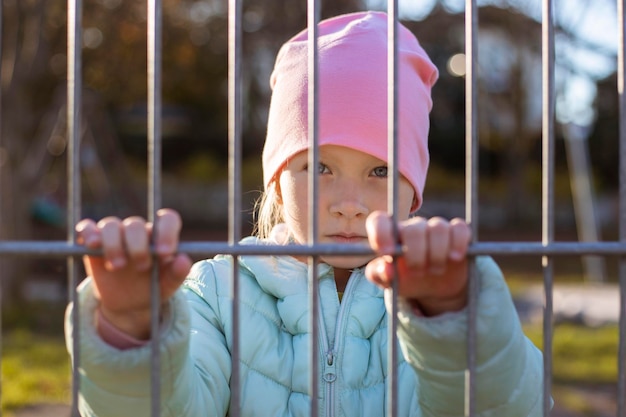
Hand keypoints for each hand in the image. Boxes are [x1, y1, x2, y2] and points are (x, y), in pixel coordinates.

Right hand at [76, 208, 191, 338]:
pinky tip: (92, 244)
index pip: (167, 219)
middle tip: (142, 267)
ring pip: (111, 225)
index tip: (164, 253)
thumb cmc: (154, 289)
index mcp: (160, 236)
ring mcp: (115, 236)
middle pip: (135, 224)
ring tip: (118, 266)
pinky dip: (88, 232)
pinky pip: (87, 228)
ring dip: (113, 244)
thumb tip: (184, 260)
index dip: (166, 232)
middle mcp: (137, 232)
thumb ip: (178, 273)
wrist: (130, 305)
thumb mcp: (168, 285)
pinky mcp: (93, 244)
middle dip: (138, 245)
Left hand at [365, 211, 470, 316]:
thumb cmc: (404, 278)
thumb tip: (386, 268)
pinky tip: (454, 258)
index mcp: (390, 235)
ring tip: (434, 270)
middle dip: (416, 255)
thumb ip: (378, 274)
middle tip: (417, 272)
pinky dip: (458, 242)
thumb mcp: (387, 281)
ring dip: (437, 254)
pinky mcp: (457, 233)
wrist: (432, 287)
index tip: (386, 252)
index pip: (380, 221)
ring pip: (438, 228)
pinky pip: (460, 228)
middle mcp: (412, 227)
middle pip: (414, 229)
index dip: (381, 233)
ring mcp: (435, 228)